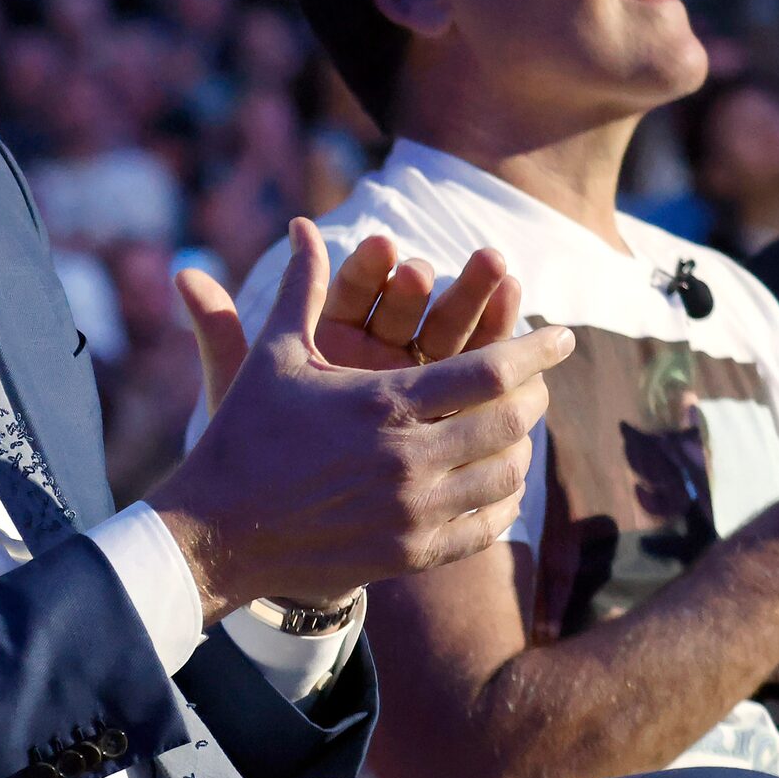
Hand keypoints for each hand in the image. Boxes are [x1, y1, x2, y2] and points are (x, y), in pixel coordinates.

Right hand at [149, 217, 574, 623]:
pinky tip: (496, 484)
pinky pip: (484, 527)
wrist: (215, 534)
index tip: (563, 334)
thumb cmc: (244, 435)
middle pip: (511, 422)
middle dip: (534, 396)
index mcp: (384, 402)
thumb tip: (305, 224)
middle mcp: (408, 458)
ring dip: (520, 449)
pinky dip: (502, 502)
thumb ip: (301, 288)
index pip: (491, 370)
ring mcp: (413, 512)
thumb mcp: (274, 356)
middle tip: (537, 382)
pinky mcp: (409, 554)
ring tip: (516, 430)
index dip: (537, 349)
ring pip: (505, 476)